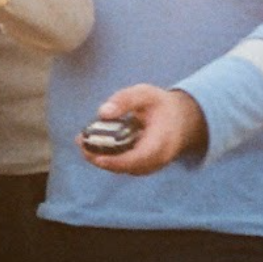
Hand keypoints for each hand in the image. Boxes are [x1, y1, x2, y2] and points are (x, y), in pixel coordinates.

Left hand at [80, 84, 208, 174]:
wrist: (181, 120)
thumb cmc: (161, 106)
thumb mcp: (145, 94)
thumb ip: (125, 99)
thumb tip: (102, 113)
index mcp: (162, 142)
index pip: (140, 158)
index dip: (118, 161)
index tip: (98, 158)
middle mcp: (157, 159)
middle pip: (128, 167)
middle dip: (101, 158)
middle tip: (81, 143)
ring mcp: (150, 165)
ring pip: (123, 167)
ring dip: (101, 157)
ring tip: (81, 141)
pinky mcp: (143, 165)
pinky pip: (123, 164)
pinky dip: (107, 155)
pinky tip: (90, 142)